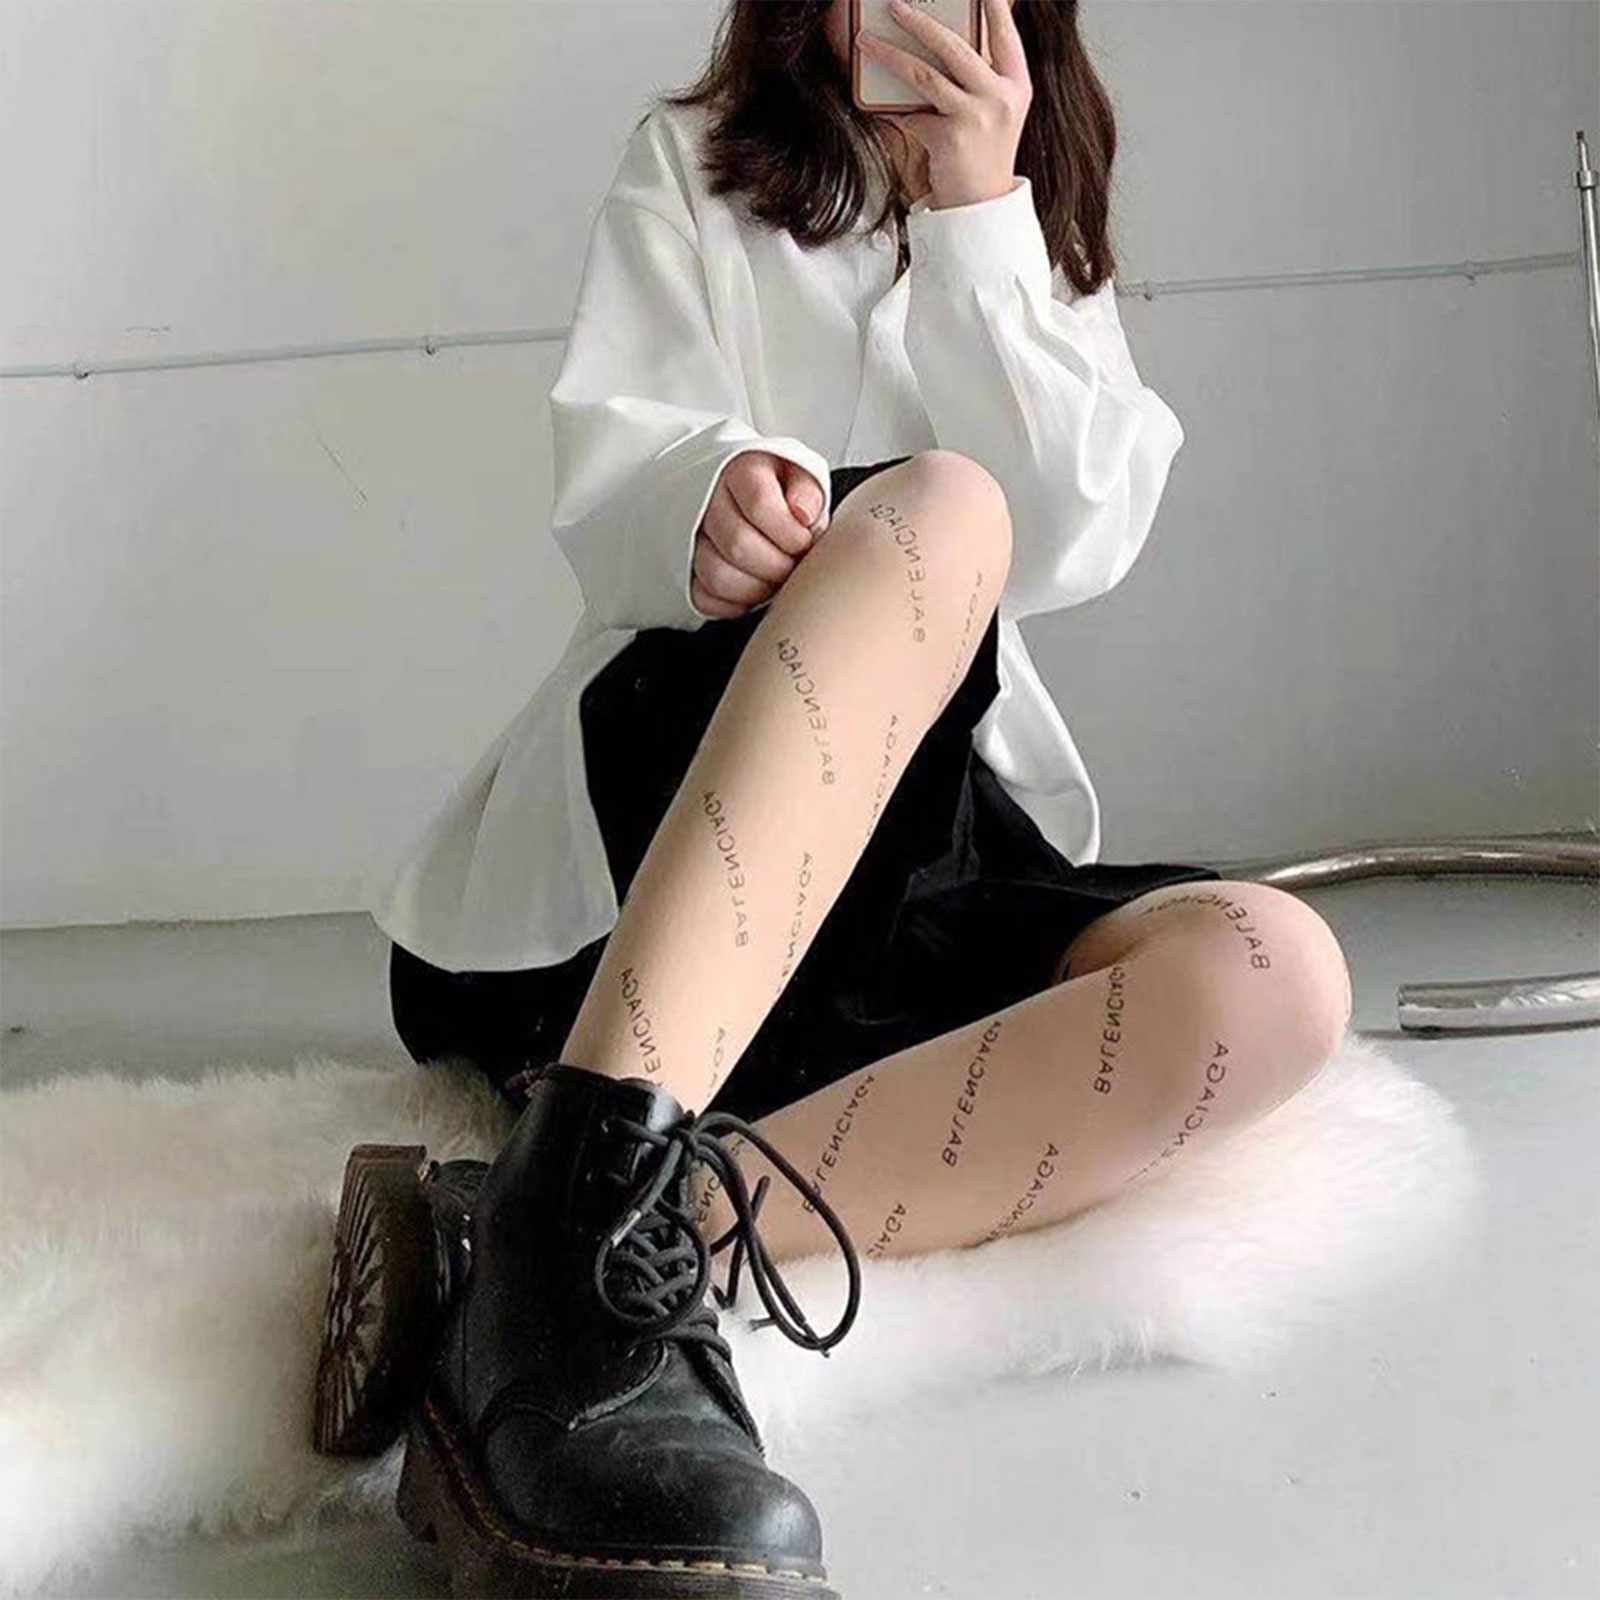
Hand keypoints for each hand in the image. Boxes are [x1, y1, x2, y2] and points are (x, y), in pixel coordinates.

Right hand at [691, 450, 826, 618]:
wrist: (755, 498)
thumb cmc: (782, 491)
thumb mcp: (803, 478)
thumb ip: (808, 492)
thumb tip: (802, 513)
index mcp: (740, 471)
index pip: (759, 504)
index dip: (789, 534)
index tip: (804, 541)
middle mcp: (707, 501)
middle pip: (738, 544)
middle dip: (777, 566)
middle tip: (793, 565)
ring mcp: (692, 536)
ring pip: (717, 575)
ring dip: (757, 589)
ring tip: (775, 580)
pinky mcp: (687, 568)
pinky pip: (702, 597)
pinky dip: (733, 604)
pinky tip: (753, 590)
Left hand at [857, 0, 1031, 211]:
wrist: (982, 204)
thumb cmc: (983, 154)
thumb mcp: (994, 111)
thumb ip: (979, 77)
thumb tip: (940, 39)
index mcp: (1016, 83)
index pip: (1003, 33)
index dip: (991, 5)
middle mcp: (1001, 96)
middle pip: (955, 46)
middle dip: (920, 22)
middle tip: (896, 6)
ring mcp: (977, 117)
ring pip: (925, 74)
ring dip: (890, 55)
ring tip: (866, 42)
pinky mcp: (951, 138)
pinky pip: (912, 114)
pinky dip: (893, 110)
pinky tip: (879, 106)